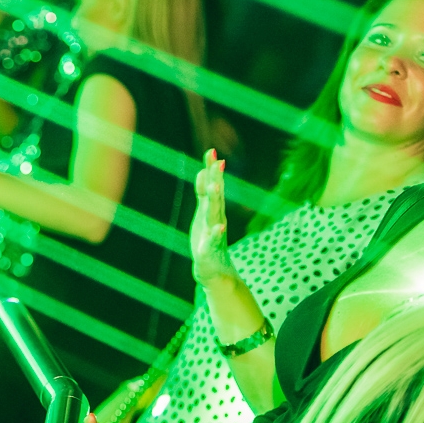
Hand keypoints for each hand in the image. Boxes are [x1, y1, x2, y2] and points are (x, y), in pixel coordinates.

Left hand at [190, 148, 233, 282]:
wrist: (214, 271)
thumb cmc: (208, 239)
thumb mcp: (204, 213)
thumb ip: (204, 192)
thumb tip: (203, 170)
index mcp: (212, 210)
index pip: (211, 186)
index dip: (211, 169)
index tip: (211, 151)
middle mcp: (215, 219)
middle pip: (215, 196)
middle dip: (215, 179)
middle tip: (218, 162)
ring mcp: (214, 234)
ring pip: (214, 215)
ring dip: (215, 201)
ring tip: (215, 186)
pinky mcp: (210, 250)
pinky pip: (214, 241)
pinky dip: (217, 234)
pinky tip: (220, 227)